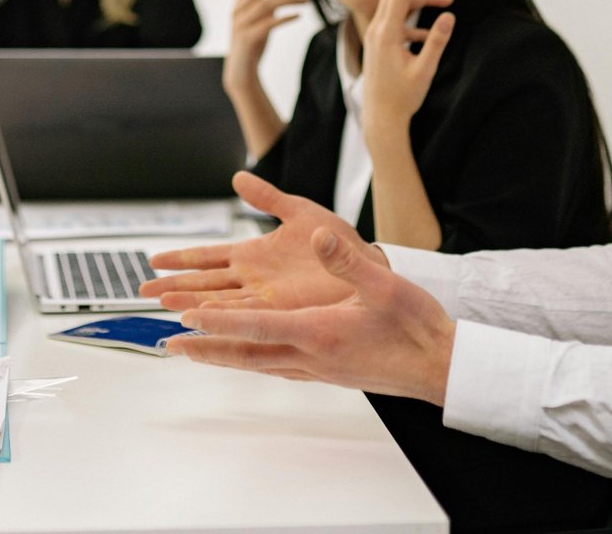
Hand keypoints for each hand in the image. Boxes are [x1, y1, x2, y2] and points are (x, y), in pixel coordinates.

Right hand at [142, 172, 383, 310]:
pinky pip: (244, 316)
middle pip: (204, 284)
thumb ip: (267, 198)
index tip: (153, 259)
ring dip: (191, 303)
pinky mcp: (281, 311)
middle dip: (174, 286)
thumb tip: (238, 176)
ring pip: (218, 302)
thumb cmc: (340, 241)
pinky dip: (221, 317)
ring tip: (163, 305)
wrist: (368, 266)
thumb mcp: (300, 211)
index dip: (181, 259)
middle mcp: (253, 279)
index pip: (208, 257)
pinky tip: (201, 320)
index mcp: (254, 255)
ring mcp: (264, 298)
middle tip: (143, 290)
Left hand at [168, 227, 456, 403]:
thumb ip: (348, 261)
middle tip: (170, 344)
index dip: (220, 321)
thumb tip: (317, 238)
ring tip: (195, 352)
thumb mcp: (385, 285)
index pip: (258, 325)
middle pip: (246, 353)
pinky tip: (249, 358)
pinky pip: (278, 367)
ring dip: (224, 356)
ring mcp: (319, 369)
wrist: (442, 368)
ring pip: (259, 363)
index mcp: (320, 332)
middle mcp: (312, 355)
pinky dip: (253, 360)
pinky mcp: (329, 372)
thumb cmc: (417, 327)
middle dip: (206, 347)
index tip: (187, 317)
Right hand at [223, 0, 306, 93]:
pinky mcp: (249, 38)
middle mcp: (238, 11)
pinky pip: (269, 23)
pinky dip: (285, 17)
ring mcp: (242, 24)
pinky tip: (298, 15)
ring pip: (265, 5)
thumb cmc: (253, 40)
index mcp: (239, 3)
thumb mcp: (261, 15)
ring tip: (307, 0)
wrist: (242, 70)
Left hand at [359, 0, 454, 139]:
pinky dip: (414, 20)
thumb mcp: (424, 70)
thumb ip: (436, 42)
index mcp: (386, 33)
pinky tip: (432, 31)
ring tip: (448, 0)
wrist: (381, 118)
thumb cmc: (403, 97)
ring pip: (397, 6)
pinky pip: (396, 21)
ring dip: (421, 0)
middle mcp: (377, 30)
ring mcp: (376, 37)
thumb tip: (449, 16)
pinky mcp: (379, 44)